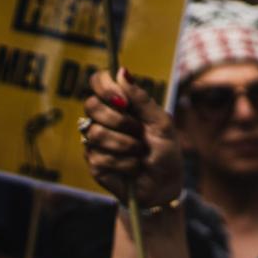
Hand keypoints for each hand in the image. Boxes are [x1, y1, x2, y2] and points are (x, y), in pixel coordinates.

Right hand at [82, 69, 182, 206]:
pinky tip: (134, 167)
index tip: (122, 102)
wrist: (165, 186)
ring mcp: (95, 141)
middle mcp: (104, 119)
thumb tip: (122, 71)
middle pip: (91, 105)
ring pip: (96, 133)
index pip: (98, 82)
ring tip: (140, 153)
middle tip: (139, 133)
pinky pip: (100, 156)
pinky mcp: (94, 162)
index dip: (104, 87)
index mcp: (121, 106)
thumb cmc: (166, 153)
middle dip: (120, 121)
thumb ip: (142, 99)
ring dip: (126, 145)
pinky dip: (125, 163)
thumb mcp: (161, 124)